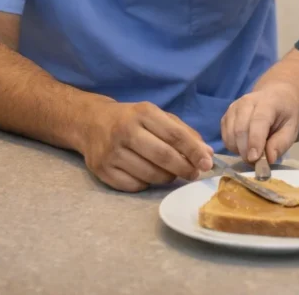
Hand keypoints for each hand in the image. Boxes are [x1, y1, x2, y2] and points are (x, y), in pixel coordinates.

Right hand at [80, 101, 213, 191]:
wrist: (90, 122)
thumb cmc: (131, 120)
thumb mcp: (156, 117)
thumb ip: (183, 132)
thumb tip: (207, 154)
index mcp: (143, 113)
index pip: (174, 135)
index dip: (194, 151)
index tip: (208, 163)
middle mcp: (125, 131)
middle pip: (163, 157)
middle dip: (184, 168)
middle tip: (194, 173)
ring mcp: (111, 152)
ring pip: (150, 175)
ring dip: (167, 177)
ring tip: (171, 172)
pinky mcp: (102, 170)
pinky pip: (134, 186)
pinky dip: (147, 184)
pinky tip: (147, 174)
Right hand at [220, 84, 298, 163]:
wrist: (275, 97)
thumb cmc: (284, 115)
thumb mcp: (291, 128)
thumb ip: (281, 143)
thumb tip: (268, 159)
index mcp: (268, 102)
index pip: (258, 121)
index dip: (255, 141)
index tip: (254, 159)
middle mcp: (247, 101)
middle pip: (240, 128)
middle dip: (246, 151)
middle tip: (256, 164)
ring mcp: (234, 108)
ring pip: (230, 134)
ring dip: (239, 150)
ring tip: (253, 155)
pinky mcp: (226, 116)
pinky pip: (225, 137)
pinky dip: (233, 147)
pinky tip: (245, 147)